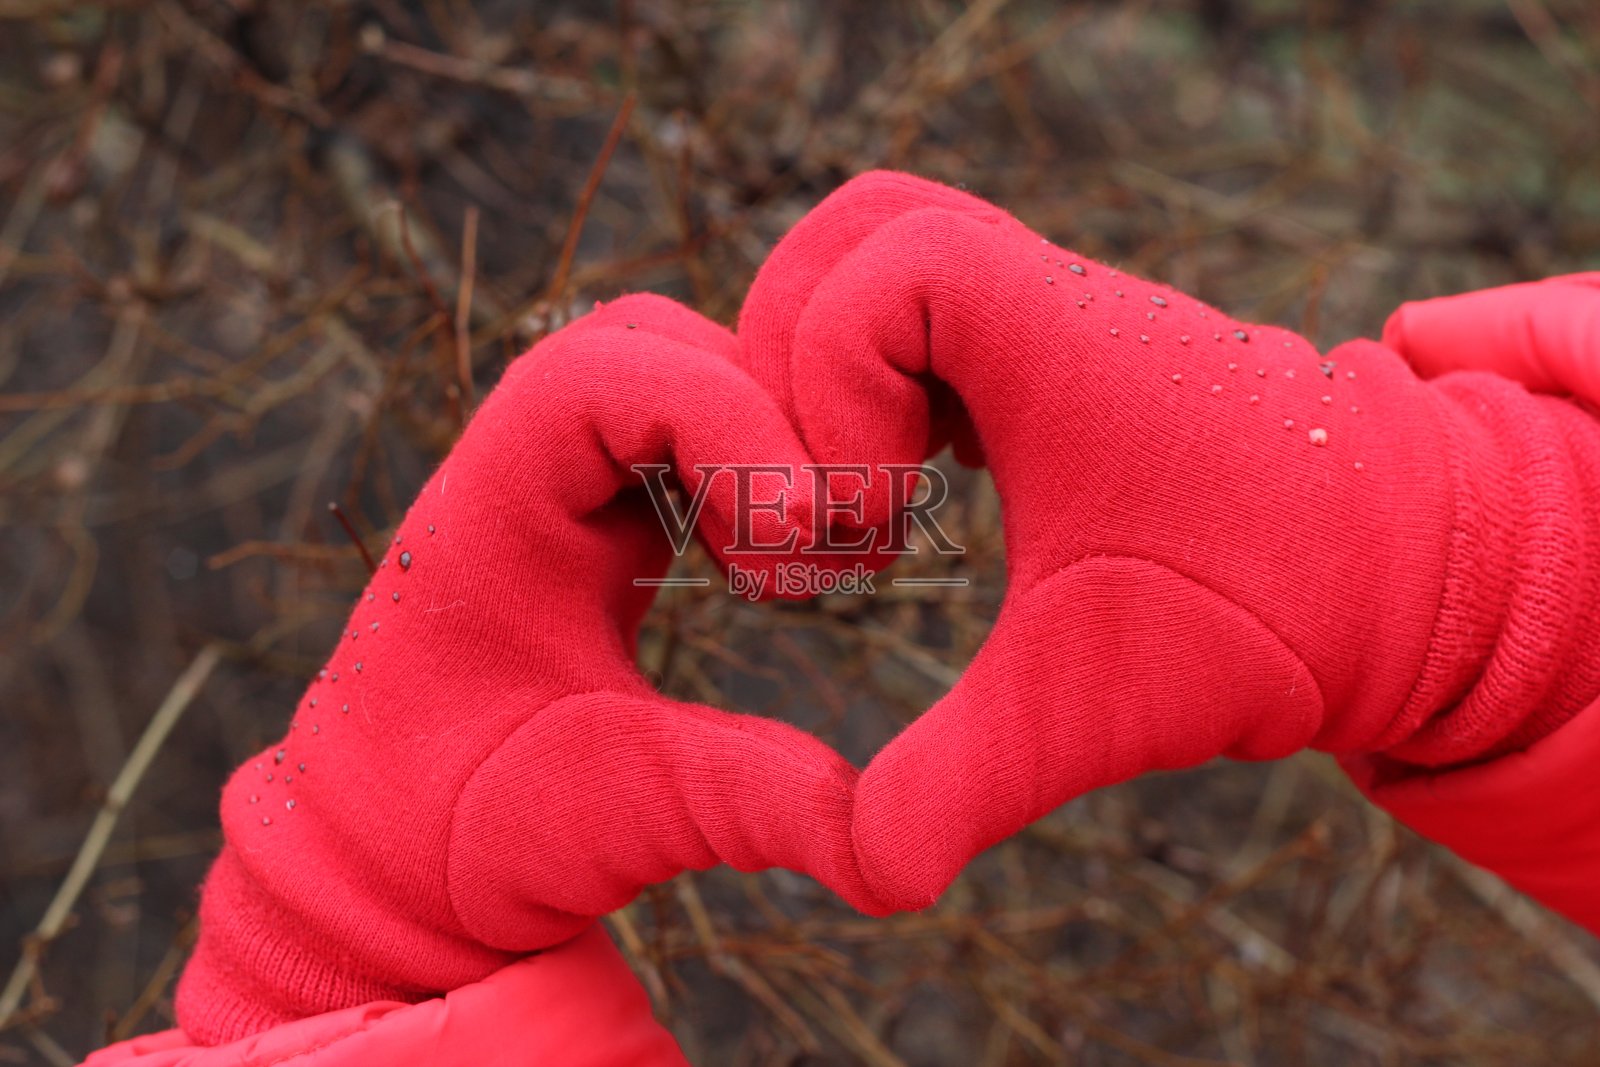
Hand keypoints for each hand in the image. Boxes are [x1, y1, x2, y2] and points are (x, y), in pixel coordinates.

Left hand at [178, 295, 882, 1043]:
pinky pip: (686, 432)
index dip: (721, 417)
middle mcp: (521, 473)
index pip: (599, 377)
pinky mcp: (597, 514)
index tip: (794, 536)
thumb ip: (747, 809)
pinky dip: (754, 468)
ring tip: (810, 556)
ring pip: (679, 374)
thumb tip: (897, 851)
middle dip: (764, 421)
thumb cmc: (468, 844)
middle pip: (655, 347)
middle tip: (819, 550)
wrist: (392, 864)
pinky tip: (782, 561)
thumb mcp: (611, 820)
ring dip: (766, 436)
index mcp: (491, 517)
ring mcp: (559, 485)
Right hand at [736, 172, 1599, 912]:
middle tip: (839, 494)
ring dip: (841, 363)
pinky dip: (891, 373)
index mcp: (1061, 349)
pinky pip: (941, 305)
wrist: (1412, 574)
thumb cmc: (1263, 621)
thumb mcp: (1088, 710)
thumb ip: (963, 784)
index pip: (891, 264)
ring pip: (897, 255)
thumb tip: (864, 872)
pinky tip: (915, 482)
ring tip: (868, 491)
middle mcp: (1055, 304)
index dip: (829, 376)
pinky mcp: (1068, 351)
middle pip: (865, 229)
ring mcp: (1060, 316)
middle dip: (800, 359)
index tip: (875, 511)